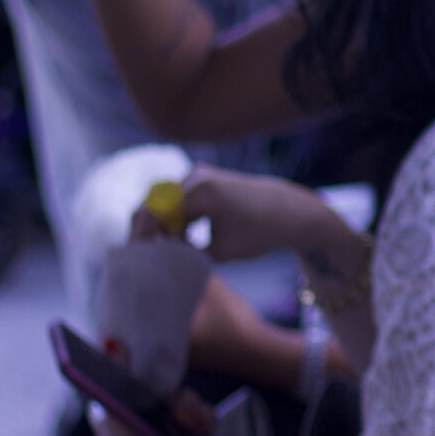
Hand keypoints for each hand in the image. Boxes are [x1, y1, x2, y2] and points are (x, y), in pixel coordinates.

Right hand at [163, 167, 337, 265]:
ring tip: (168, 251)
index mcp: (201, 192)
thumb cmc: (259, 233)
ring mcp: (198, 174)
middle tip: (151, 258)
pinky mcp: (202, 178)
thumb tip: (154, 257)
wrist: (289, 211)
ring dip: (161, 226)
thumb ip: (185, 256)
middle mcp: (196, 176)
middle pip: (153, 205)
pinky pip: (175, 198)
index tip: (149, 261)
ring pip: (162, 202)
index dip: (146, 239)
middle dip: (149, 232)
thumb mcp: (220, 252)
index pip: (154, 215)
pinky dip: (173, 218)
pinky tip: (181, 239)